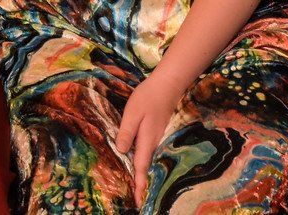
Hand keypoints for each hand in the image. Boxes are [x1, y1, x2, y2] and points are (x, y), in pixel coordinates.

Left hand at [115, 71, 186, 206]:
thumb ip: (126, 132)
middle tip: (137, 200)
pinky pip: (147, 152)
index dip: (139, 184)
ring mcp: (155, 138)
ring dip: (142, 174)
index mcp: (146, 140)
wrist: (167, 86)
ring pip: (147, 160)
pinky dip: (143, 162)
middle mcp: (153, 143)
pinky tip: (137, 164)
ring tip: (135, 188)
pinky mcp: (154, 133)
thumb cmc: (148, 98)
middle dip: (141, 184)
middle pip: (145, 167)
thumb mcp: (132, 113)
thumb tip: (121, 150)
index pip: (141, 167)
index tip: (138, 201)